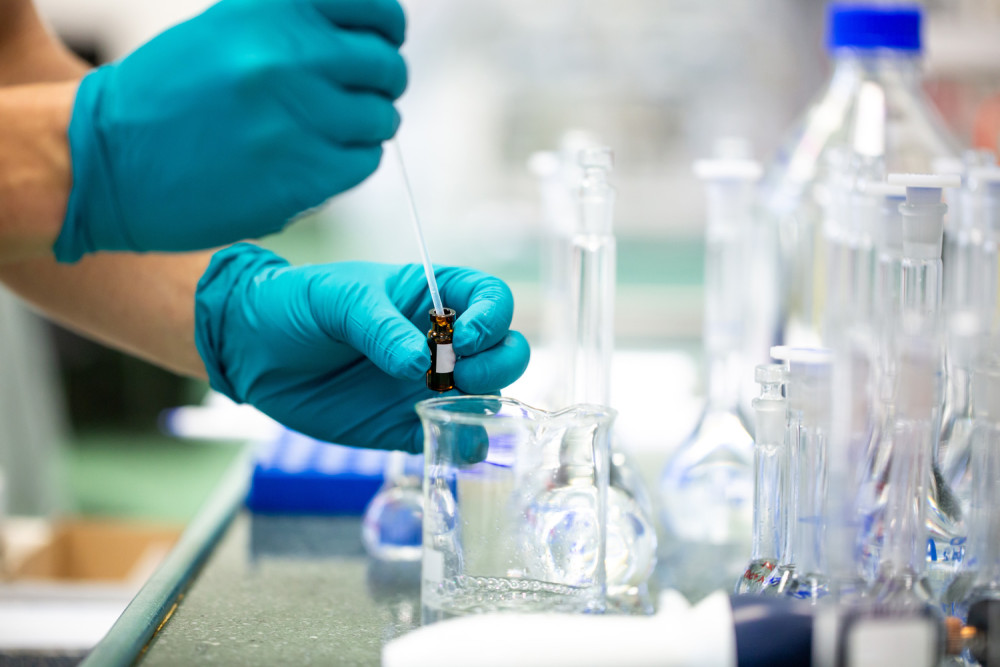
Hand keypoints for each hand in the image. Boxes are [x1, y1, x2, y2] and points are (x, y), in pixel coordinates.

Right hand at [55, 0, 406, 261]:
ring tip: (322, 132)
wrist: (107, 160)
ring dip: (362, 128)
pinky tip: (311, 159)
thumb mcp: (229, 28)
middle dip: (377, 84)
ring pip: (380, 120)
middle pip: (387, 68)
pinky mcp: (302, 175)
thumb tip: (370, 37)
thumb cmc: (169, 96)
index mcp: (274, 9)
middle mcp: (290, 56)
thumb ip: (297, 27)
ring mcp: (299, 118)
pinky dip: (347, 163)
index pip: (377, 11)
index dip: (387, 31)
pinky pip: (363, 163)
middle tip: (352, 97)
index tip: (382, 43)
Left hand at [194, 244, 530, 451]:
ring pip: (488, 397)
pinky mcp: (407, 425)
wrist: (251, 349)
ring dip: (484, 404)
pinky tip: (450, 443)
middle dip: (497, 364)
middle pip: (505, 351)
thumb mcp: (337, 299)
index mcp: (433, 297)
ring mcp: (429, 385)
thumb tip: (418, 363)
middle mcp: (442, 342)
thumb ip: (379, 326)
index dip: (492, 318)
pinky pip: (453, 438)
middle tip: (457, 374)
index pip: (491, 300)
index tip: (461, 337)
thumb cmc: (297, 304)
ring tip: (444, 405)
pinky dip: (462, 445)